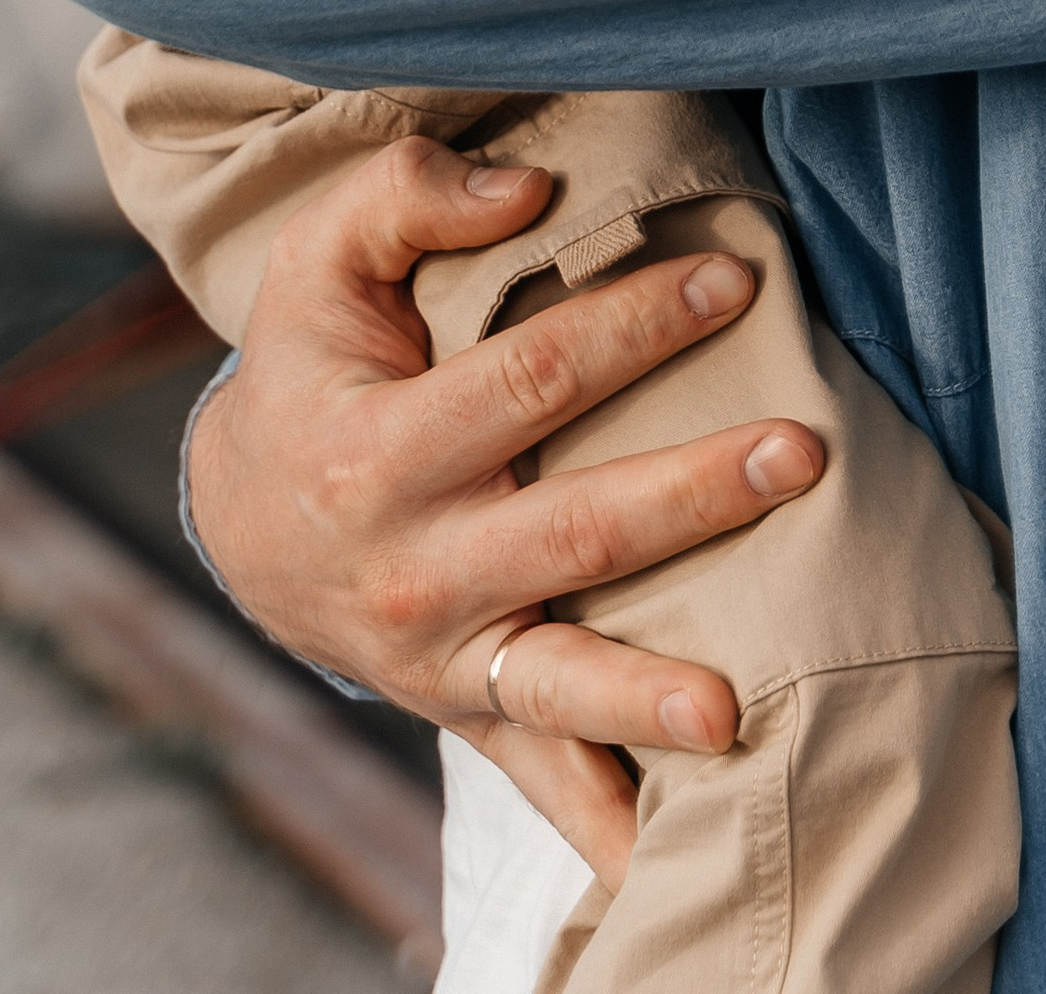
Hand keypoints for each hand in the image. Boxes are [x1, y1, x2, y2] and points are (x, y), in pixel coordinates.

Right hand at [188, 139, 826, 891]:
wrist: (244, 516)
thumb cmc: (311, 364)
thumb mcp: (318, 258)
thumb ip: (407, 196)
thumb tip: (528, 186)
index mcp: (380, 451)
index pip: (531, 378)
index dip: (634, 324)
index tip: (736, 279)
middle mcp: (413, 568)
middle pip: (573, 530)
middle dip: (693, 494)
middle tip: (800, 455)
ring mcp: (443, 656)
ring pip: (559, 680)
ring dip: (650, 697)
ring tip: (735, 712)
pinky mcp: (469, 709)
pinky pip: (541, 776)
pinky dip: (602, 822)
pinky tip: (669, 859)